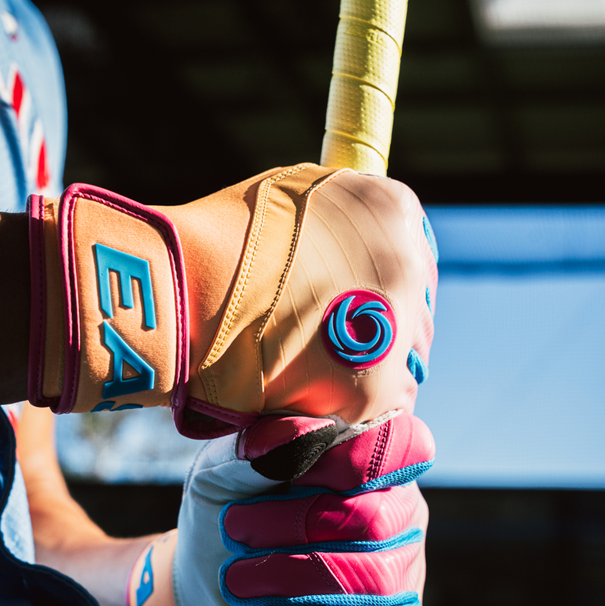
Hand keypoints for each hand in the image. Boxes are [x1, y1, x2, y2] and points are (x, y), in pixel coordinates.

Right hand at [26, 164, 437, 440]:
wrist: (189, 290)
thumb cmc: (219, 240)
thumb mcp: (289, 199)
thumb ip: (332, 219)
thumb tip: (340, 241)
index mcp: (391, 210)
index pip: (411, 254)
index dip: (382, 284)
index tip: (358, 301)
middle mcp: (408, 267)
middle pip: (415, 312)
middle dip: (382, 331)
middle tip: (335, 346)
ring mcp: (398, 328)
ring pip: (403, 362)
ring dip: (370, 370)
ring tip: (318, 377)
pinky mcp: (375, 387)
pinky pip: (380, 406)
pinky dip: (349, 407)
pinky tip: (314, 400)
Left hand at [123, 412, 434, 605]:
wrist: (203, 603)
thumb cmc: (228, 524)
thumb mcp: (222, 476)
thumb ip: (254, 450)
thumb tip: (286, 439)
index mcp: (374, 462)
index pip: (404, 446)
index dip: (353, 455)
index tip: (279, 468)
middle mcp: (401, 517)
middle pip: (374, 518)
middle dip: (293, 524)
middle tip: (234, 531)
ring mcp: (402, 580)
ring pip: (371, 577)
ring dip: (289, 576)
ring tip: (236, 580)